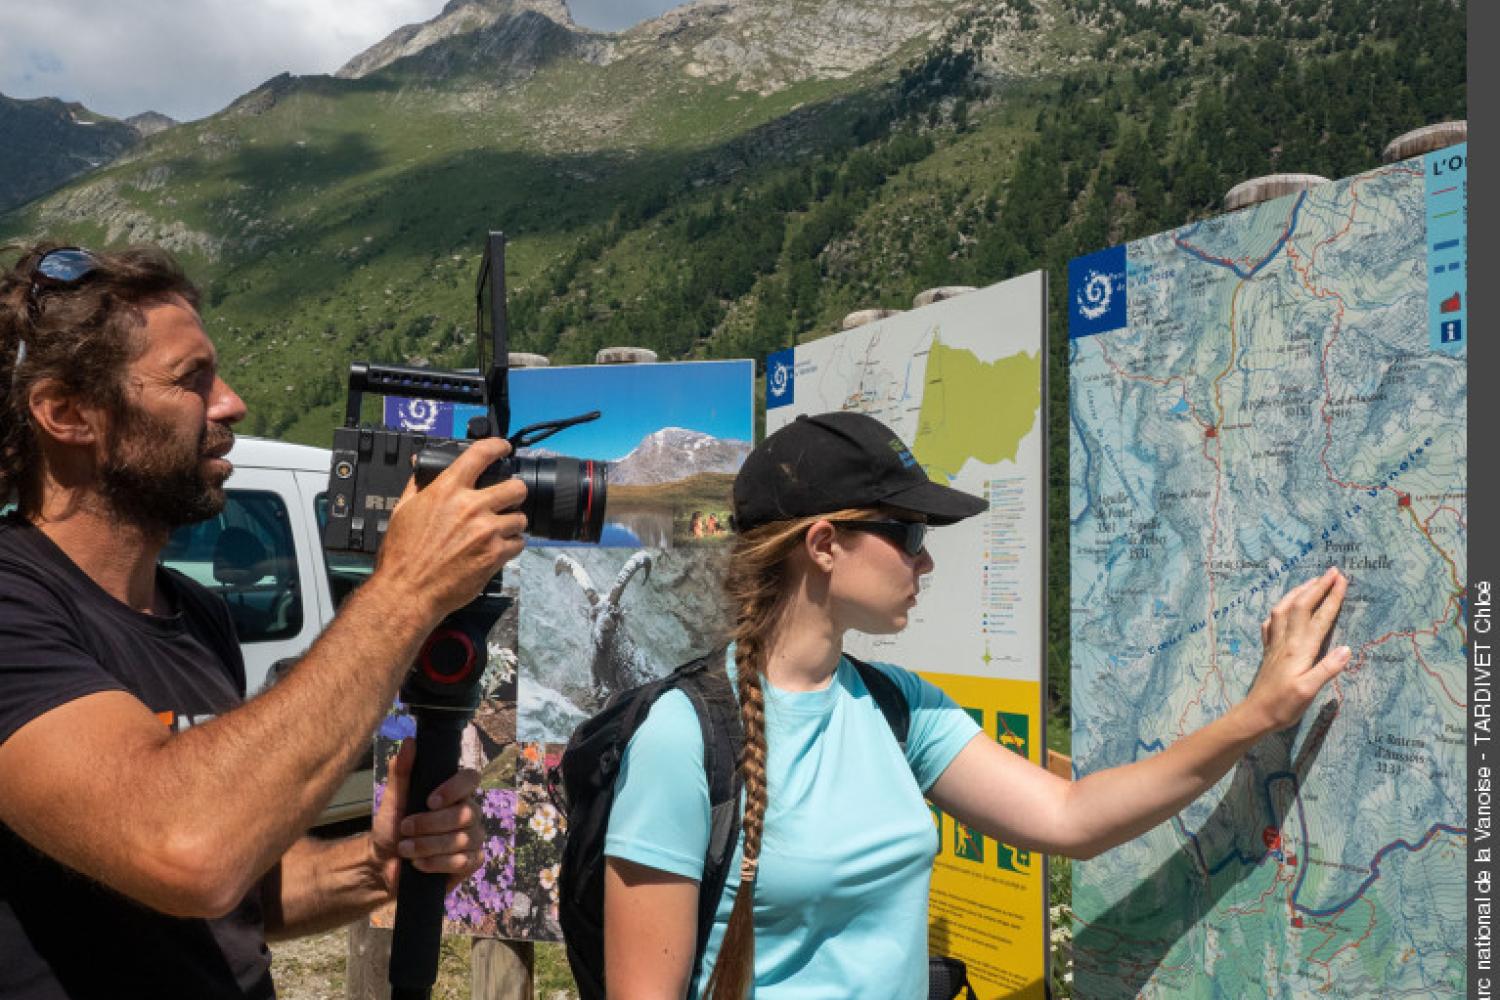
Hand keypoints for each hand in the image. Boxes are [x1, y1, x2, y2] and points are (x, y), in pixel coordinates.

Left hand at [371, 740, 484, 895]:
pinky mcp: (472, 862)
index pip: (471, 778)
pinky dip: (437, 863)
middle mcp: (469, 813)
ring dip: (428, 845)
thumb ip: (401, 771)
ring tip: (406, 849)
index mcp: (454, 793)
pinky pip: (463, 861)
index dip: (454, 788)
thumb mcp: (392, 799)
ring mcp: (473, 838)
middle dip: (430, 824)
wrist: (384, 865)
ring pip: (462, 840)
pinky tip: (419, 864)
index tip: (429, 801)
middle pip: (466, 813)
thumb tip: (409, 742)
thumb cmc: (392, 828)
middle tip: (405, 828)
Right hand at [373, 436, 527, 620]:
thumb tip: (421, 467)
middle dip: (514, 492)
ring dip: (513, 523)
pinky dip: (511, 546)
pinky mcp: (495, 554)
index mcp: (447, 490)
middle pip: (515, 486)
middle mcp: (470, 507)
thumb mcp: (402, 510)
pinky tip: (497, 548)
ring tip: (500, 530)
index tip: (503, 448)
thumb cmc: (402, 556)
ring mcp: (486, 531)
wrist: (408, 591)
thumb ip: (418, 485)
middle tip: (509, 499)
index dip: (497, 447)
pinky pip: (519, 543)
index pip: (480, 455)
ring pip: (520, 518)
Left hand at [1241, 567, 1350, 732]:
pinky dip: (1278, 610)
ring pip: (1284, 609)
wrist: (1255, 714)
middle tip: (1332, 571)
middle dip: (1317, 586)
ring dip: (1298, 592)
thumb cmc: (1283, 706)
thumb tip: (1347, 649)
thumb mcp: (1309, 691)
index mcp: (1300, 650)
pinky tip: (1280, 609)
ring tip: (1310, 581)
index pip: (1320, 618)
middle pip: (1301, 606)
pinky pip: (1271, 623)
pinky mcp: (1268, 651)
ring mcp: (1275, 645)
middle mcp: (1286, 642)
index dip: (1332, 598)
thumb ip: (1327, 669)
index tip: (1342, 580)